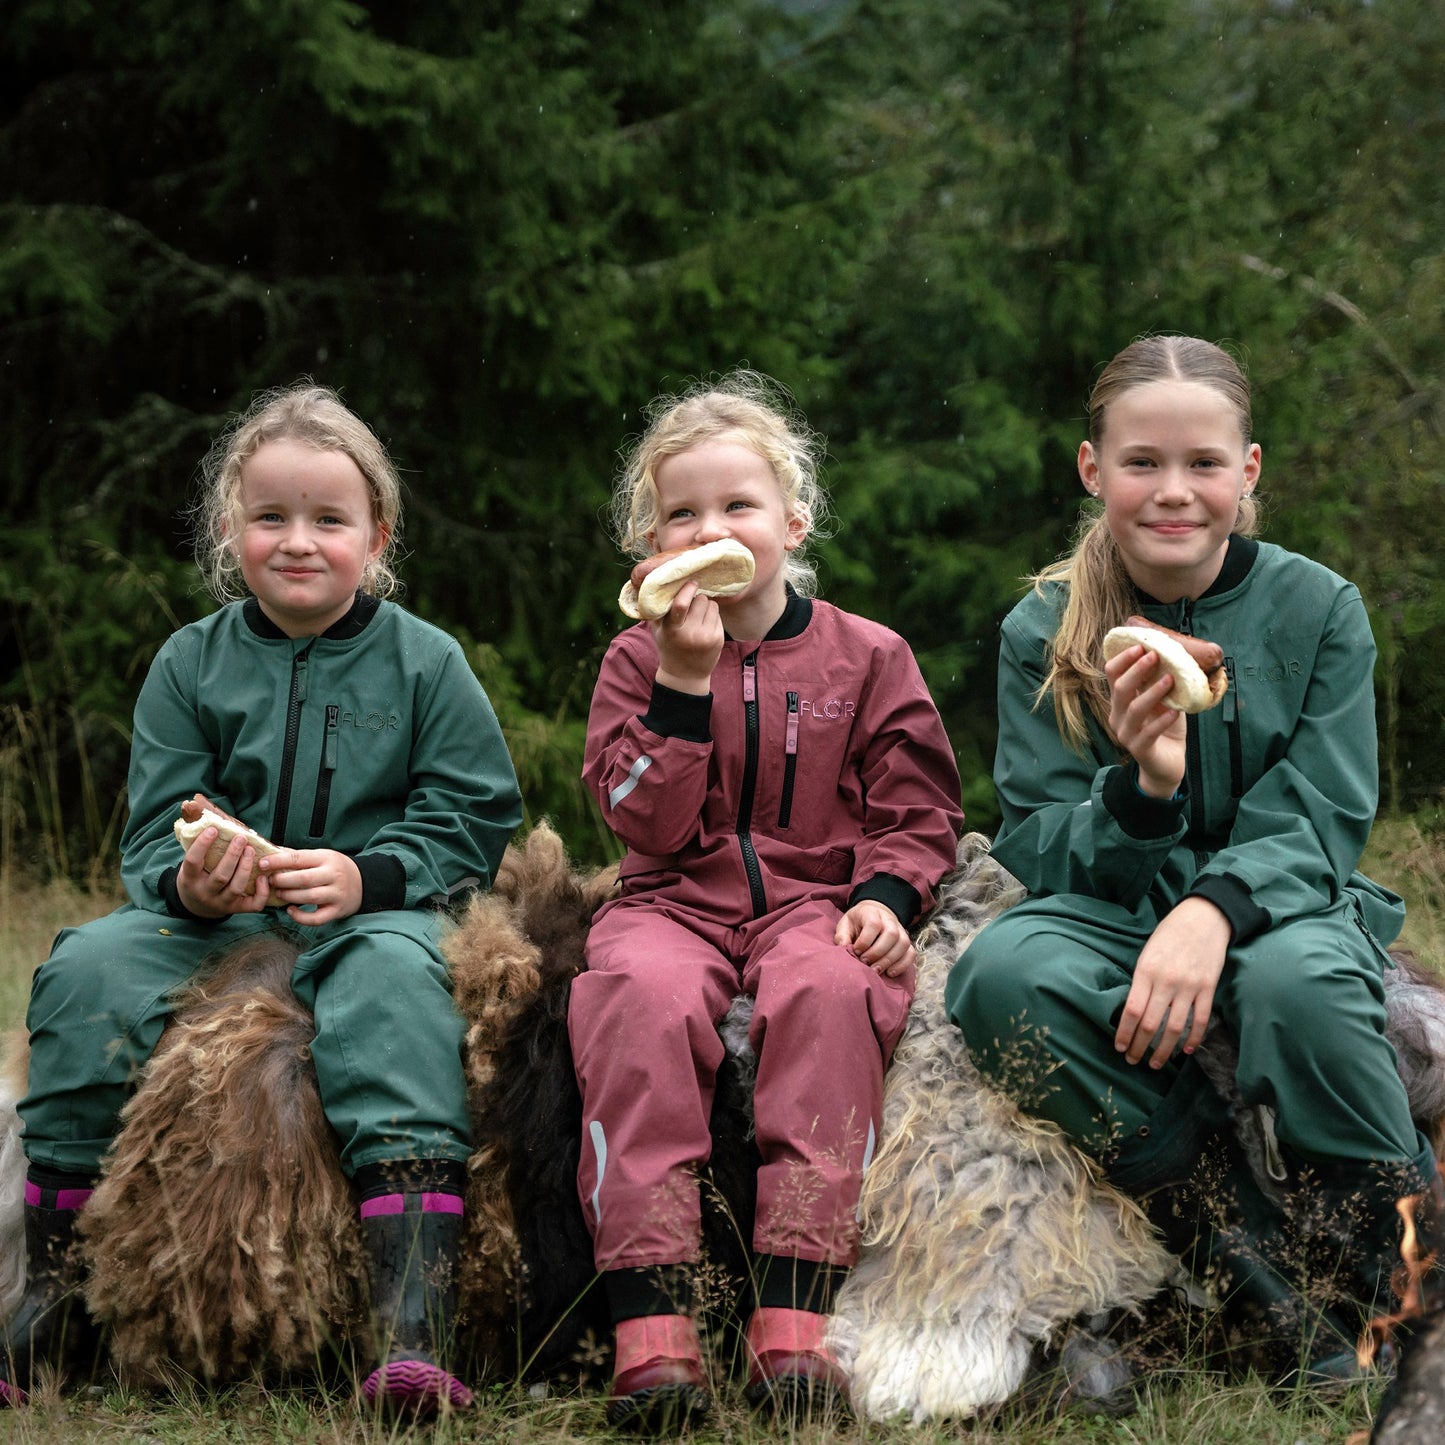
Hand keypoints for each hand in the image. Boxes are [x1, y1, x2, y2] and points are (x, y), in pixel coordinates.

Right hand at [176, 825, 273, 917]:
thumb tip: (202, 813)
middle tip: (241, 838)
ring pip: (236, 888)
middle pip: (220, 876)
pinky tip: (264, 877)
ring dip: (246, 868)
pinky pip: (252, 905)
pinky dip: (262, 892)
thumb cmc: (196, 876)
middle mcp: (205, 893)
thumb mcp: (190, 865)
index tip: (213, 829)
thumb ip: (197, 846)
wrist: (195, 906)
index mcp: (189, 880)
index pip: (192, 862)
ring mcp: (221, 903)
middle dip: (232, 856)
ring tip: (251, 850)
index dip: (202, 845)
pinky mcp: (236, 909)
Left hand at [257, 848, 363, 925]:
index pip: (299, 858)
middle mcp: (333, 875)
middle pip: (303, 879)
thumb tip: (271, 852)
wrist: (363, 883)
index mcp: (327, 858)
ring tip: (279, 894)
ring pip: (309, 897)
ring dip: (289, 896)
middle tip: (270, 881)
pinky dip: (301, 917)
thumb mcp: (321, 856)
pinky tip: (291, 911)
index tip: (262, 864)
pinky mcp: (337, 910)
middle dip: (282, 880)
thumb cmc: (335, 868)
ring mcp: (336, 894)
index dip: (278, 861)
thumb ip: (298, 856)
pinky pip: (316, 918)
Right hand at [651, 582, 723, 694]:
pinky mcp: (718, 639)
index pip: (681, 605)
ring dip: (705, 606)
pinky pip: (718, 615)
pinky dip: (712, 616)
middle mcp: (690, 633)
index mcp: (672, 630)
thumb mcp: (658, 630)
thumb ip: (658, 610)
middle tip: (692, 606)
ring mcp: (706, 637)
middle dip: (696, 598)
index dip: (687, 590)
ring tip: (698, 617)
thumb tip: (659, 585)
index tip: (690, 583)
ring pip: (712, 605)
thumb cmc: (669, 647)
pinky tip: (704, 626)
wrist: (685, 675)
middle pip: (700, 600)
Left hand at [835, 900, 914, 977]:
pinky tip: (890, 973)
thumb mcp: (845, 925)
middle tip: (865, 963)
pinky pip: (911, 953)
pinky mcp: (907, 942)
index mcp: (872, 913)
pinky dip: (902, 965)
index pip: (874, 924)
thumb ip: (842, 936)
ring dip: (889, 960)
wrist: (873, 916)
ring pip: (903, 944)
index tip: (857, 951)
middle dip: (877, 952)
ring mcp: (901, 931)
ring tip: (876, 970)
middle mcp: (890, 920)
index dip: (865, 940)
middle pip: (891, 934)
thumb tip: (843, 948)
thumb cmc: (857, 923)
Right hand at [1105, 642, 1185, 798]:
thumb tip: (1177, 656)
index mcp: (1120, 701)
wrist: (1166, 765)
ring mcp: (1126, 734)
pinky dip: (1163, 720)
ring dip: (1152, 692)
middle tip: (1155, 656)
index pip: (1111, 675)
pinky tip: (1175, 712)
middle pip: (1120, 689)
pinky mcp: (1140, 750)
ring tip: (1170, 679)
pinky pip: (1149, 733)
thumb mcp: (1163, 702)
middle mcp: (1117, 716)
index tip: (1140, 646)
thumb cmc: (1165, 729)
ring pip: (1134, 709)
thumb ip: (1163, 684)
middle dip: (1137, 670)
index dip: (1122, 660)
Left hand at [1115, 897, 1230, 1067]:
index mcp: (1146, 971)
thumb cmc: (1169, 935)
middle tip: (1133, 1061)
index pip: (1131, 1010)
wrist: (1203, 918)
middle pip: (1151, 1024)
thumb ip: (1141, 981)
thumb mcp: (1146, 953)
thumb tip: (1133, 1011)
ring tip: (1155, 1063)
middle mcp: (1166, 981)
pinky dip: (1193, 1038)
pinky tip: (1185, 1050)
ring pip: (1174, 1028)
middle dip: (1139, 1047)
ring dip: (1164, 1050)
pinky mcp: (1208, 989)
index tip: (1119, 1047)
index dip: (1124, 1033)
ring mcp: (1189, 986)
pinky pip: (1200, 1020)